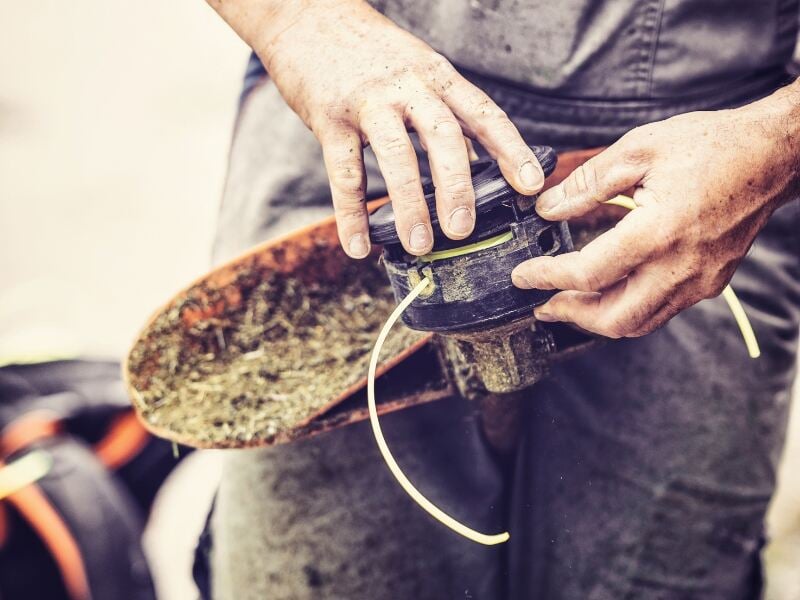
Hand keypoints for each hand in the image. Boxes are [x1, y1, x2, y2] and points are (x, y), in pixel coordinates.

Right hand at [210, 0, 544, 257]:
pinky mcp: (328, 117)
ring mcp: (367, 101)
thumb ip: (442, 112)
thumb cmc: (367, 50)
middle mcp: (407, 86)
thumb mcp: (416, 68)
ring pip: (396, 155)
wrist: (306, 15)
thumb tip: (474, 160)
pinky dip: (351, 214)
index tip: (532, 185)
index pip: (482, 112)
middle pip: (443, 136)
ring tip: (420, 244)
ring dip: (410, 204)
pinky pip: (343, 172)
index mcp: (435, 76)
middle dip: (457, 187)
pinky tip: (358, 246)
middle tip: (463, 230)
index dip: (511, 149)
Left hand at [511, 82, 799, 337]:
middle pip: (614, 319)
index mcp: (659, 231)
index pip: (589, 274)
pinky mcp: (711, 283)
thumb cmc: (710, 145)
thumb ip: (586, 184)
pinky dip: (627, 309)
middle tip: (541, 304)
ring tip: (568, 302)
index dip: (547, 278)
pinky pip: (661, 311)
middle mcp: (681, 267)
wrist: (773, 154)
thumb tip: (547, 208)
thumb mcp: (638, 150)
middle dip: (570, 316)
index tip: (522, 277)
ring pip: (639, 323)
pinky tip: (609, 289)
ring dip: (598, 319)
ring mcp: (700, 281)